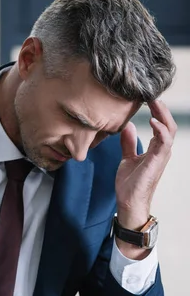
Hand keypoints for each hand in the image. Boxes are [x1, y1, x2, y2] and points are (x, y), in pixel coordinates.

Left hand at [115, 100, 176, 258]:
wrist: (129, 202)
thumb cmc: (130, 184)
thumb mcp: (126, 158)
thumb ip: (128, 143)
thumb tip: (126, 126)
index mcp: (155, 148)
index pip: (160, 124)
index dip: (156, 110)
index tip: (146, 96)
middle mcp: (161, 150)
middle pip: (167, 123)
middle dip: (161, 107)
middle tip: (150, 93)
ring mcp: (161, 155)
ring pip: (169, 129)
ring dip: (162, 114)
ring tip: (154, 101)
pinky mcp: (157, 161)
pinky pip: (164, 142)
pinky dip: (160, 130)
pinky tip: (152, 120)